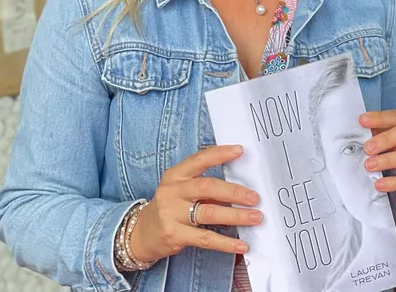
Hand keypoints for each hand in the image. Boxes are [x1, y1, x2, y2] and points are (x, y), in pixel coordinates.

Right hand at [130, 144, 261, 262]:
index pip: (199, 160)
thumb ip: (204, 187)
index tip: (240, 151)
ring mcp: (172, 214)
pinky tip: (240, 244)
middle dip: (234, 192)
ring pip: (210, 213)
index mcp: (175, 175)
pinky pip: (205, 238)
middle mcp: (173, 191)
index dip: (220, 154)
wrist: (141, 234)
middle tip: (254, 197)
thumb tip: (238, 189)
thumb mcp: (180, 190)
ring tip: (255, 217)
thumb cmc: (169, 207)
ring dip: (236, 215)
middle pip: (207, 187)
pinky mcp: (175, 235)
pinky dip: (226, 242)